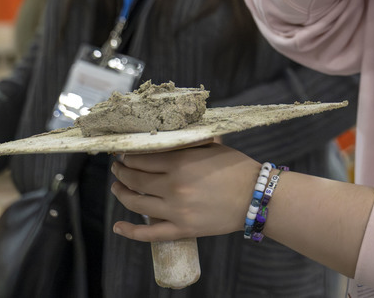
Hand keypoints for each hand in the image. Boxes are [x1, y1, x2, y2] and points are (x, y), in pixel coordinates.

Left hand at [110, 143, 259, 241]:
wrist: (256, 197)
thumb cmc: (236, 168)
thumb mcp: (210, 147)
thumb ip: (185, 143)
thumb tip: (164, 138)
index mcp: (180, 163)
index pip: (141, 158)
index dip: (127, 156)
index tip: (123, 153)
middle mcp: (174, 187)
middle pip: (134, 179)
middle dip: (121, 172)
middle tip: (116, 167)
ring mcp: (176, 211)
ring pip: (136, 204)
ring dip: (121, 194)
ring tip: (117, 188)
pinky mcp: (183, 230)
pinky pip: (149, 234)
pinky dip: (130, 232)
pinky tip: (118, 227)